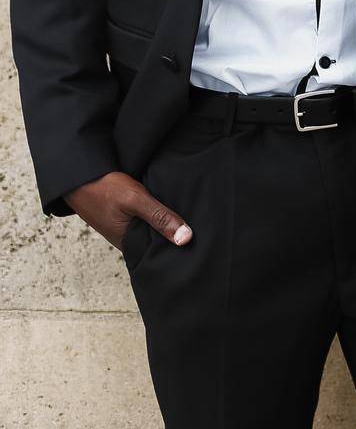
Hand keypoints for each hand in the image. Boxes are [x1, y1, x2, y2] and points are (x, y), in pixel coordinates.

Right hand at [64, 171, 192, 252]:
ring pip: (153, 227)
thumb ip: (159, 217)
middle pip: (158, 240)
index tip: (202, 246)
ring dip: (167, 221)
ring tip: (196, 217)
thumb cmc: (103, 188)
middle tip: (205, 231)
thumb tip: (186, 239)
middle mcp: (128, 238)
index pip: (160, 253)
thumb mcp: (135, 200)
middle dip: (176, 235)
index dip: (179, 250)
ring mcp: (126, 226)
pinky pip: (147, 217)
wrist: (77, 175)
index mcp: (129, 243)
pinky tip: (173, 204)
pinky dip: (158, 212)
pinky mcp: (125, 214)